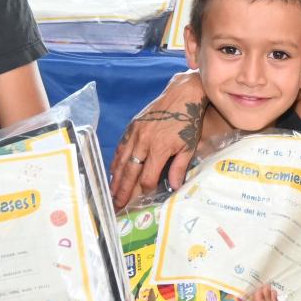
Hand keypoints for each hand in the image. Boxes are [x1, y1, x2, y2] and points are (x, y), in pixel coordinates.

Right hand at [109, 70, 207, 208]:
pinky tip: (113, 172)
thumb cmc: (188, 121)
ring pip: (122, 161)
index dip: (144, 190)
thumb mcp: (189, 146)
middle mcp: (144, 141)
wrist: (181, 95)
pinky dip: (116, 161)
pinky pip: (121, 147)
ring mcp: (136, 133)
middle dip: (123, 191)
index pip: (147, 177)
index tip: (142, 200)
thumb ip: (179, 167)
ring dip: (116, 179)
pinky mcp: (132, 126)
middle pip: (130, 172)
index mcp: (160, 148)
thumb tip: (174, 187)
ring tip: (111, 194)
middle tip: (116, 206)